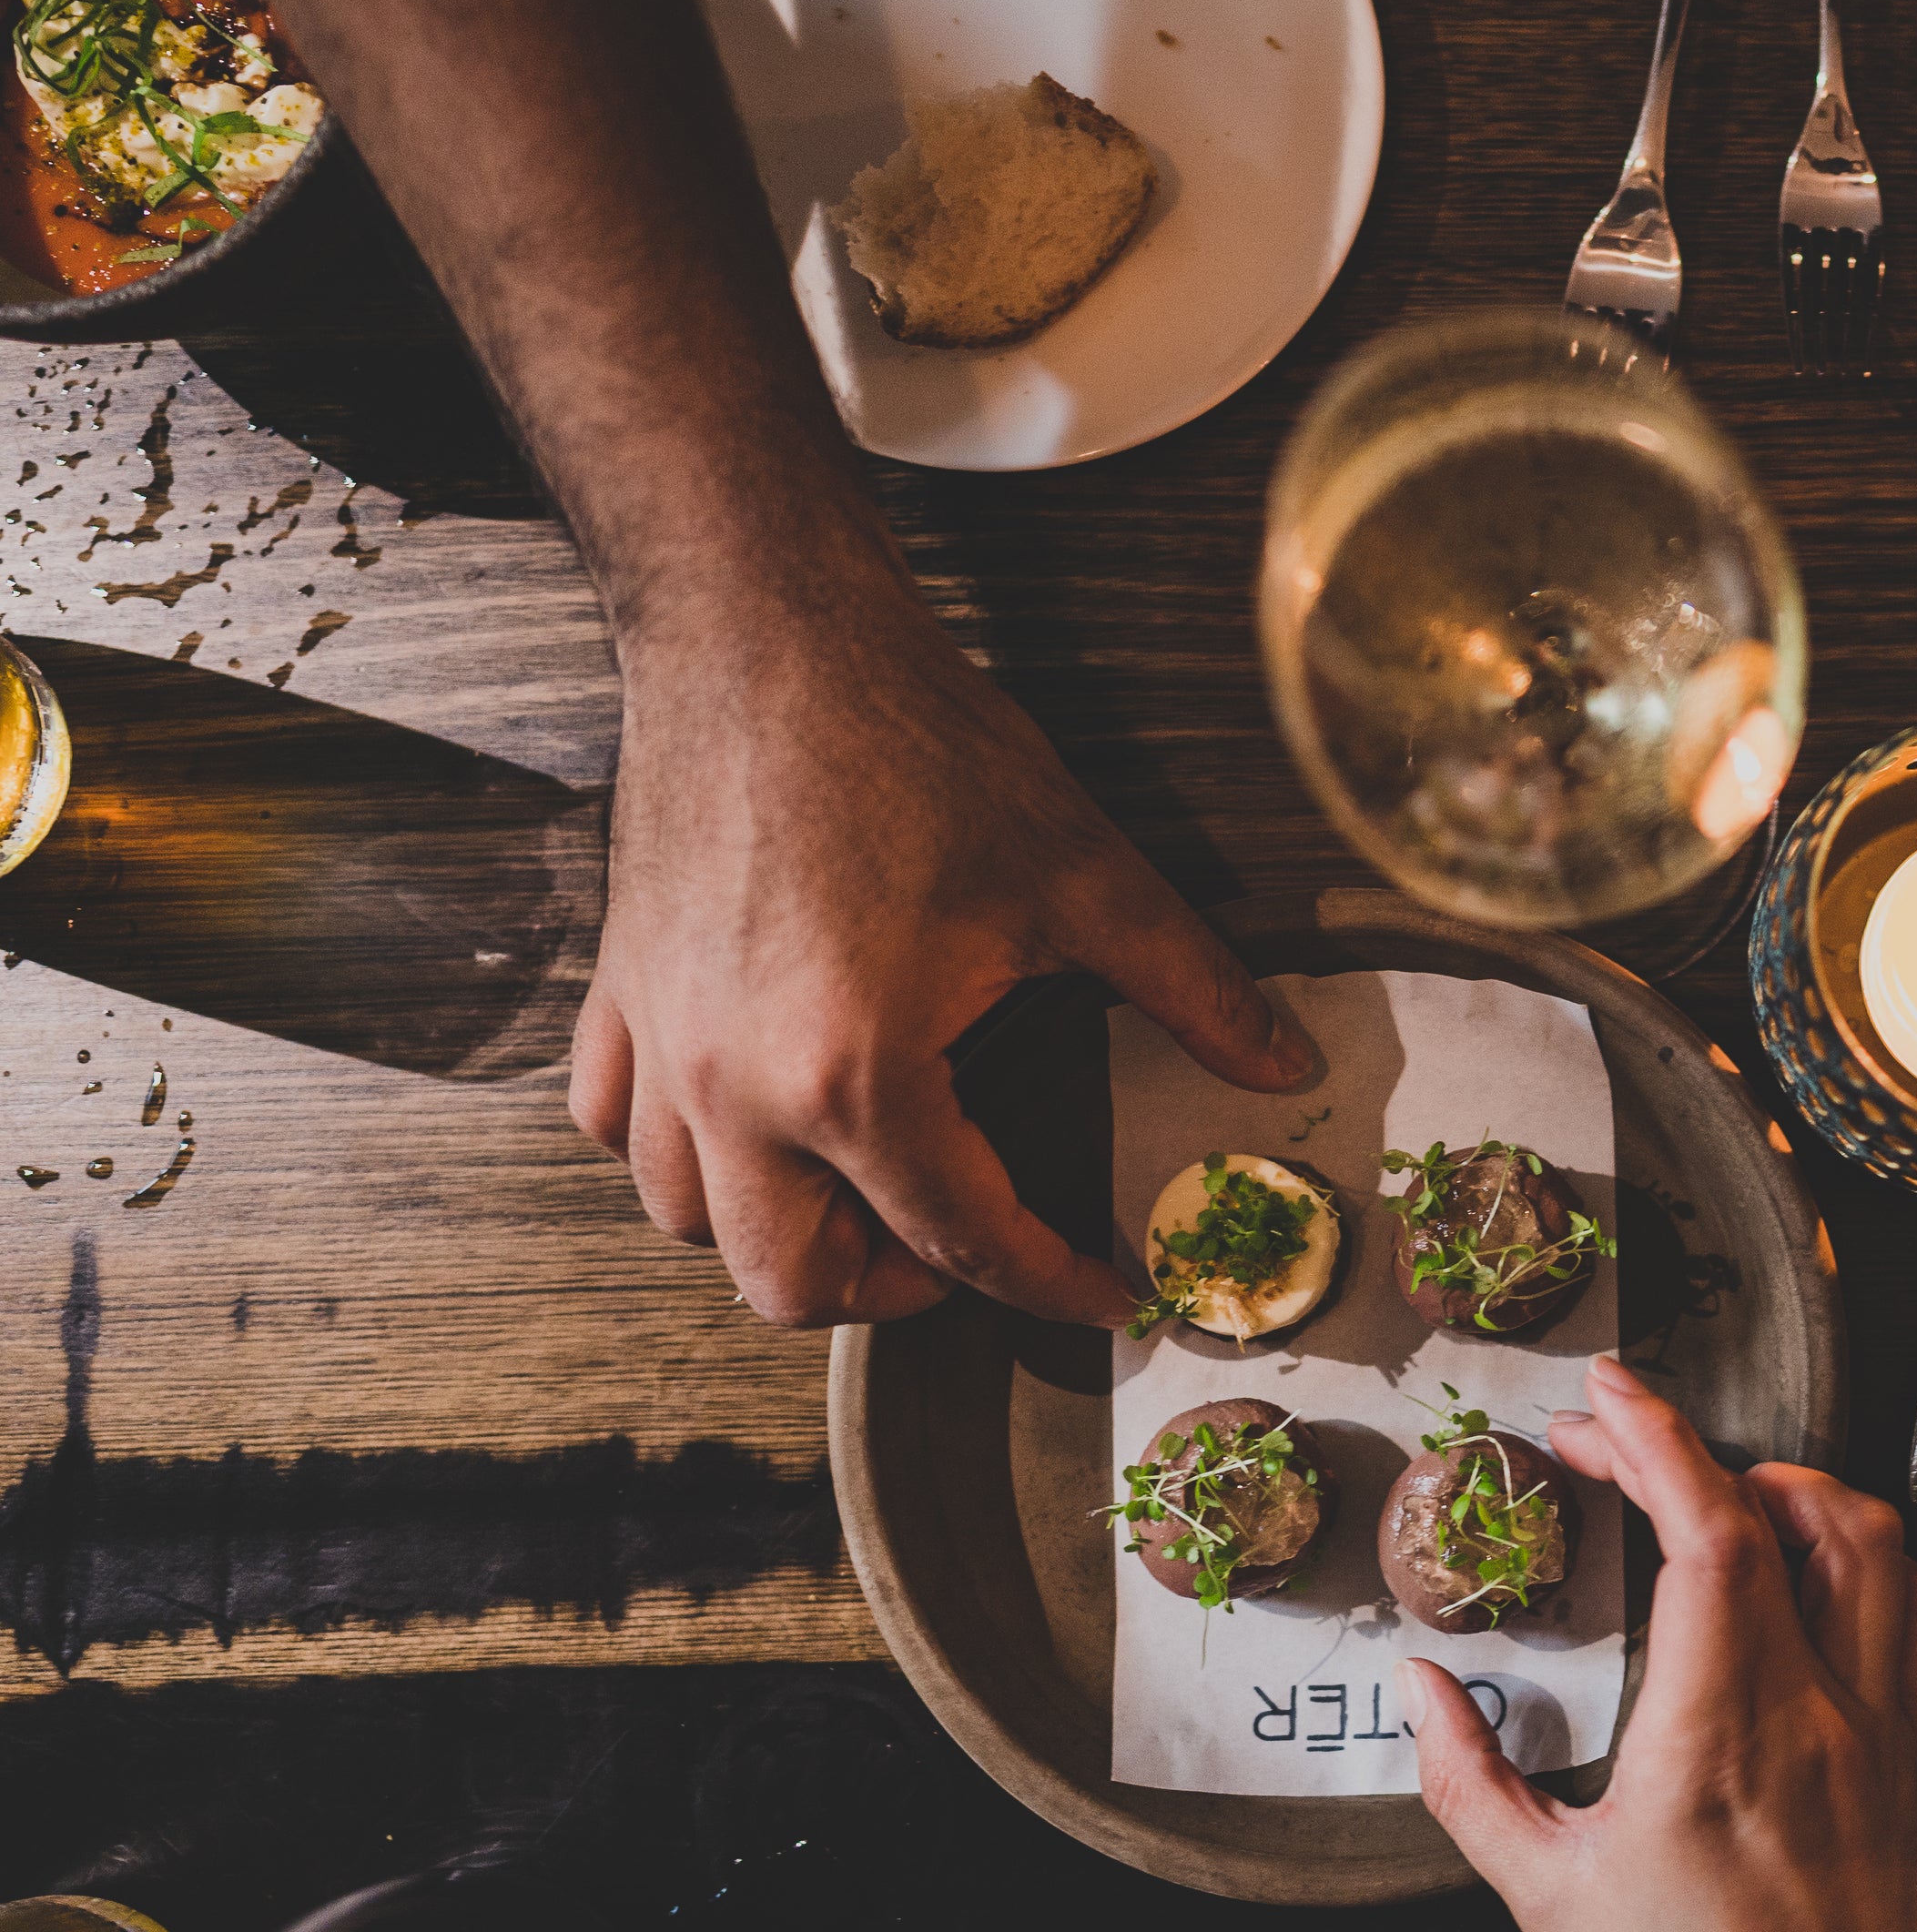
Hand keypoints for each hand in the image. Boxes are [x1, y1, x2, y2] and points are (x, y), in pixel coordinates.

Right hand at [569, 579, 1315, 1327]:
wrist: (765, 635)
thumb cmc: (912, 744)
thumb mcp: (1083, 873)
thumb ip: (1193, 988)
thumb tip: (1284, 1061)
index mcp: (858, 1075)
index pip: (962, 1242)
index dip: (1052, 1286)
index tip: (1105, 1290)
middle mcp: (736, 1087)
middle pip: (793, 1282)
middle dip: (896, 1296)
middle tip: (971, 1256)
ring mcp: (663, 1047)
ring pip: (690, 1225)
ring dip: (782, 1240)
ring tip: (870, 1205)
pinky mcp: (619, 995)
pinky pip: (616, 1131)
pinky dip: (682, 1158)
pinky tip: (748, 1128)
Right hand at [1407, 1356, 1916, 1931]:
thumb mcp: (1546, 1900)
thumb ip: (1470, 1780)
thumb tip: (1420, 1688)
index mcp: (1719, 1736)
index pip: (1708, 1532)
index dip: (1653, 1440)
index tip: (1599, 1399)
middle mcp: (1816, 1709)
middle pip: (1784, 1511)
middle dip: (1690, 1449)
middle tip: (1615, 1448)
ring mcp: (1882, 1725)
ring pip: (1875, 1541)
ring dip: (1792, 1488)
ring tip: (1715, 1493)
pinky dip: (1870, 1556)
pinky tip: (1812, 1571)